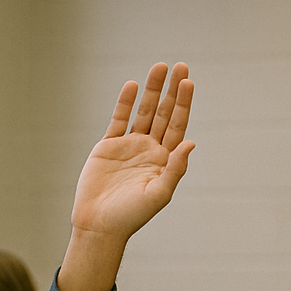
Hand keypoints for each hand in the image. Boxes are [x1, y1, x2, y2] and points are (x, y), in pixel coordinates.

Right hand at [59, 62, 195, 290]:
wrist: (99, 225)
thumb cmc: (131, 216)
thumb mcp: (158, 194)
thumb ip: (175, 169)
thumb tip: (191, 143)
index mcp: (165, 161)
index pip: (178, 126)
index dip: (183, 105)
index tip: (188, 83)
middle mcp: (150, 150)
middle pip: (163, 114)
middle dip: (171, 91)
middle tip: (180, 66)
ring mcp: (129, 146)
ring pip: (142, 112)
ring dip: (151, 91)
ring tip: (159, 67)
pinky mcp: (108, 146)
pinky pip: (119, 119)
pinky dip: (125, 103)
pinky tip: (132, 86)